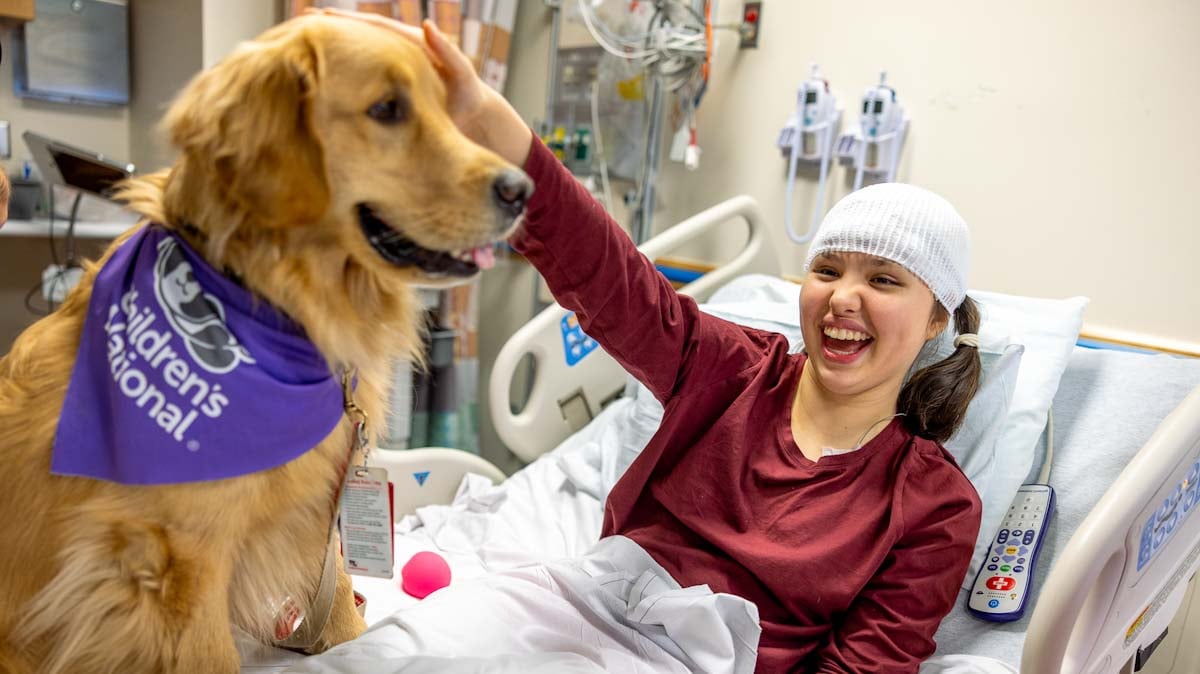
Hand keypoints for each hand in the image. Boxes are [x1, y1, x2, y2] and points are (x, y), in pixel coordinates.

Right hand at [316, 9, 531, 166]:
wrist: (478, 125)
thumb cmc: (472, 98)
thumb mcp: (463, 75)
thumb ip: (448, 53)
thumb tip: (427, 25)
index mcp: (412, 49)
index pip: (375, 29)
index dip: (349, 23)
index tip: (321, 16)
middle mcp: (398, 61)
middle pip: (360, 42)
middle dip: (332, 33)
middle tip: (301, 26)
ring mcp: (393, 83)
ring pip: (358, 67)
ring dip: (333, 60)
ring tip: (302, 53)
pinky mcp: (392, 102)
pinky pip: (364, 92)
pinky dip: (344, 87)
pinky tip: (321, 90)